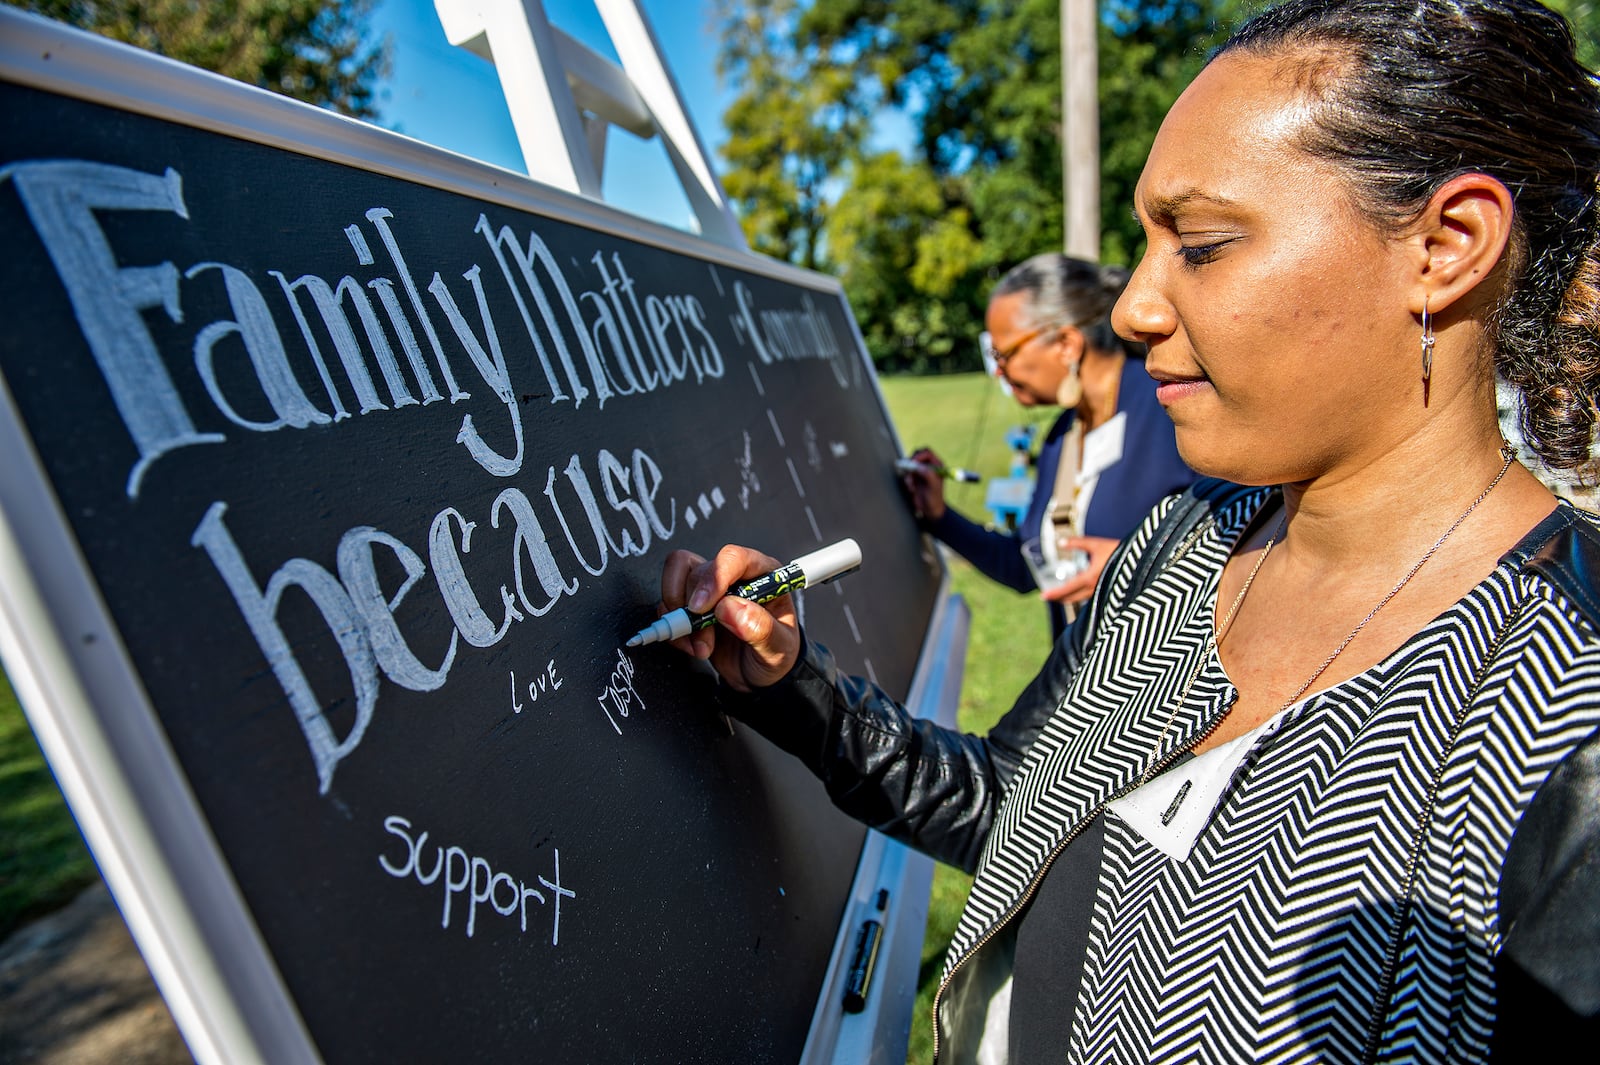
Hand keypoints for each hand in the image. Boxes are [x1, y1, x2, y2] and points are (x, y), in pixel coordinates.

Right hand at [658, 545, 801, 691]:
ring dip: (679, 615)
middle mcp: (735, 576)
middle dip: (694, 609)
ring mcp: (711, 589)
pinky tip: (692, 646)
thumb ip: (760, 628)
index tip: (702, 607)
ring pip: (678, 577)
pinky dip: (673, 628)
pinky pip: (668, 604)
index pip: (733, 558)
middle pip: (699, 571)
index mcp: (763, 575)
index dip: (714, 578)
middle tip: (705, 640)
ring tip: (699, 645)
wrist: (760, 677)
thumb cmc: (776, 655)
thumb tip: (730, 607)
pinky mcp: (692, 605)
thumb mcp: (779, 648)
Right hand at [901, 446, 947, 521]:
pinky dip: (907, 480)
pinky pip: (907, 474)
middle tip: (909, 471)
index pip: (927, 453)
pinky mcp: (914, 477)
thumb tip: (919, 467)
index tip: (913, 463)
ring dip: (909, 474)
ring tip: (912, 485)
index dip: (919, 456)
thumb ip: (928, 475)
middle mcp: (929, 466)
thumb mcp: (933, 487)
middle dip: (911, 464)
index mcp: (937, 465)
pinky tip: (912, 489)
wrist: (930, 509)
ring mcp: (921, 471)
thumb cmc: (935, 499)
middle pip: (917, 455)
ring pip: (910, 465)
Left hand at [1038, 535, 1119, 605]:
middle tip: (1047, 596)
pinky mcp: (1107, 590)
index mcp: (1090, 577)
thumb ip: (1077, 543)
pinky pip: (1089, 597)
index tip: (1043, 596)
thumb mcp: (1096, 544)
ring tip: (1059, 594)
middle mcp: (1095, 587)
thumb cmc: (1117, 549)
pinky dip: (1079, 595)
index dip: (1054, 593)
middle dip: (1058, 598)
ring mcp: (1102, 590)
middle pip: (1072, 598)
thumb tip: (1060, 542)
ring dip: (1068, 598)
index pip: (1067, 589)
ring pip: (1080, 599)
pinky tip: (1076, 591)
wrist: (1139, 558)